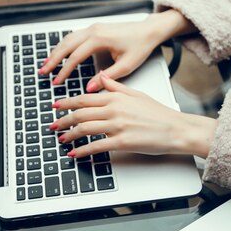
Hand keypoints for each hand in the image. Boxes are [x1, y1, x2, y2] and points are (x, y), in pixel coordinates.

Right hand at [39, 20, 158, 91]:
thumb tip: (90, 88)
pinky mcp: (95, 28)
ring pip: (68, 39)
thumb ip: (107, 78)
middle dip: (52, 60)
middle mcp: (93, 30)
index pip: (75, 57)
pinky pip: (74, 36)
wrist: (149, 30)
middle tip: (43, 72)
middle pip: (66, 45)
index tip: (56, 82)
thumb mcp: (126, 66)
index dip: (64, 71)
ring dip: (56, 51)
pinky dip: (64, 46)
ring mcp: (93, 27)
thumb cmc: (140, 46)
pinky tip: (59, 54)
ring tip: (47, 64)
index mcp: (99, 39)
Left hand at [50, 72, 215, 157]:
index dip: (66, 103)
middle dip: (63, 120)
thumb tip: (101, 76)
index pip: (84, 98)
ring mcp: (118, 126)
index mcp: (116, 97)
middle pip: (80, 113)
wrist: (176, 129)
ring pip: (85, 128)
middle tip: (53, 125)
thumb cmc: (159, 113)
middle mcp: (114, 109)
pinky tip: (74, 153)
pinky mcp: (122, 142)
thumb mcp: (136, 94)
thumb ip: (116, 86)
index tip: (55, 106)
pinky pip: (96, 146)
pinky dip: (82, 150)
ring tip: (61, 138)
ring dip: (69, 134)